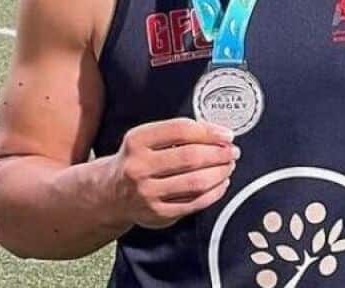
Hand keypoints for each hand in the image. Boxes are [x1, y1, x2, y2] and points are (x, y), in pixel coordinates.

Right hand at [106, 118, 237, 228]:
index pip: (181, 130)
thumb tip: (216, 133)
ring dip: (220, 173)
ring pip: (196, 182)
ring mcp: (148, 192)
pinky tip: (220, 184)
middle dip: (219, 153)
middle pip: (191, 157)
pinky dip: (214, 193)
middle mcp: (139, 167)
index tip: (226, 134)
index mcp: (137, 141)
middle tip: (232, 151)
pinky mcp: (158, 213)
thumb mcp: (146, 139)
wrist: (112, 192)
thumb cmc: (137, 161)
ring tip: (228, 166)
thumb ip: (177, 133)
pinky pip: (195, 203)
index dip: (210, 131)